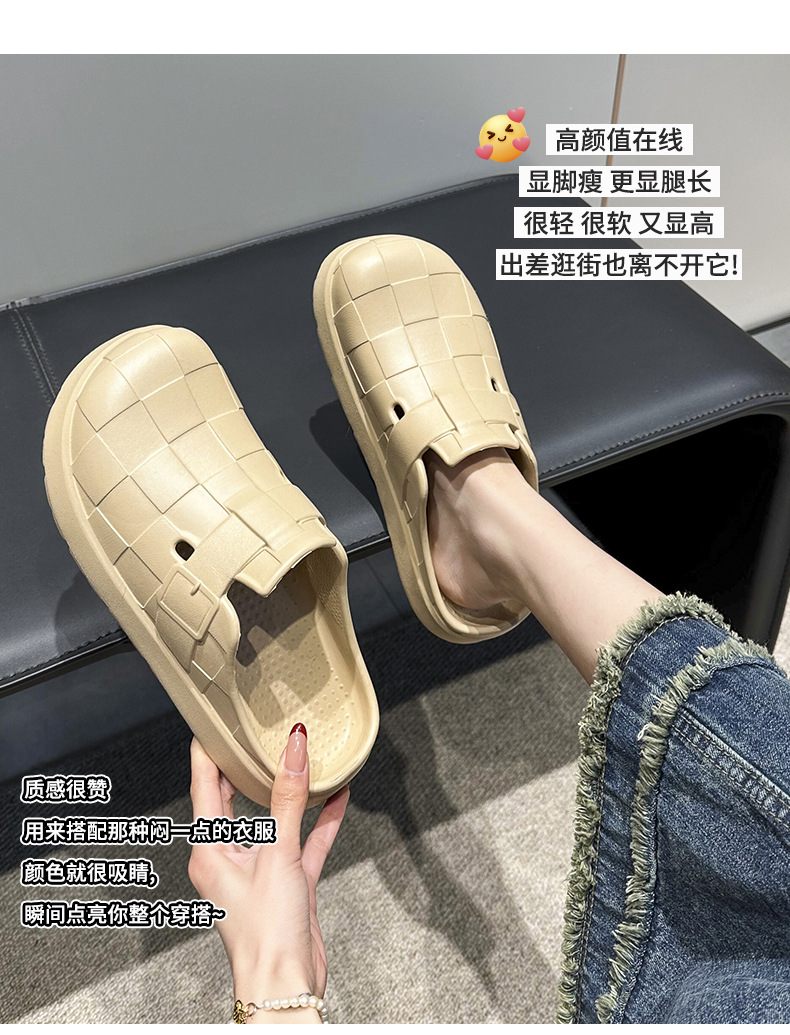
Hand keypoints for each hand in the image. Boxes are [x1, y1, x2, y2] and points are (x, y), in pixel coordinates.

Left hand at [188, 725, 348, 1022]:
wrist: (286, 985)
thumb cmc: (265, 934)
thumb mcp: (277, 854)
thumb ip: (288, 799)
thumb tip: (293, 749)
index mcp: (210, 850)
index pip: (205, 787)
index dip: (208, 753)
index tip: (212, 724)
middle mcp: (230, 858)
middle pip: (236, 799)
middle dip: (246, 767)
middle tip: (254, 733)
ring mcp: (259, 871)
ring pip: (274, 818)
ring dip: (290, 792)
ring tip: (301, 759)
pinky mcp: (286, 884)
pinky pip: (302, 842)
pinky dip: (317, 821)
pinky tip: (335, 799)